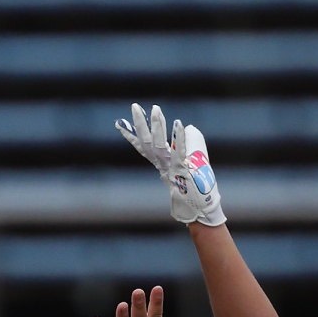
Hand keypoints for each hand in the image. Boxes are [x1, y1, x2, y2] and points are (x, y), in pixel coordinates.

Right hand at [115, 101, 224, 227]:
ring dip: (157, 126)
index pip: (143, 147)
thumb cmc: (194, 189)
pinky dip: (179, 138)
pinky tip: (179, 124)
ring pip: (159, 145)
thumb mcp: (188, 165)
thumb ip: (188, 145)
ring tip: (155, 109)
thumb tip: (189, 127)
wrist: (199, 210)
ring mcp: (172, 167)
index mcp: (162, 164)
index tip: (118, 123)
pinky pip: (180, 151)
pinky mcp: (184, 170)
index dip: (131, 135)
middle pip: (147, 142)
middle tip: (134, 106)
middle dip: (140, 124)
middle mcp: (163, 165)